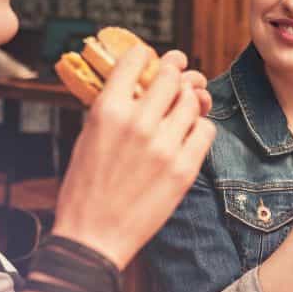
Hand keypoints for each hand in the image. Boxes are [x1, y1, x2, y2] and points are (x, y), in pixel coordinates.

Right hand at [53, 47, 215, 268]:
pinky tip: (190, 134)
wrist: (93, 236)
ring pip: (192, 102)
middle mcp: (138, 122)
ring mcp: (164, 145)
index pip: (136, 59)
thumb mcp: (89, 137)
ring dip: (191, 101)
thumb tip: (141, 82)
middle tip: (181, 73)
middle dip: (177, 71)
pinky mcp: (184, 168)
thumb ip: (115, 107)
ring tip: (185, 106)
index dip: (148, 54)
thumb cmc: (86, 187)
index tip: (153, 57)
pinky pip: (206, 130)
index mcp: (108, 110)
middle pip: (172, 76)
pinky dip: (201, 128)